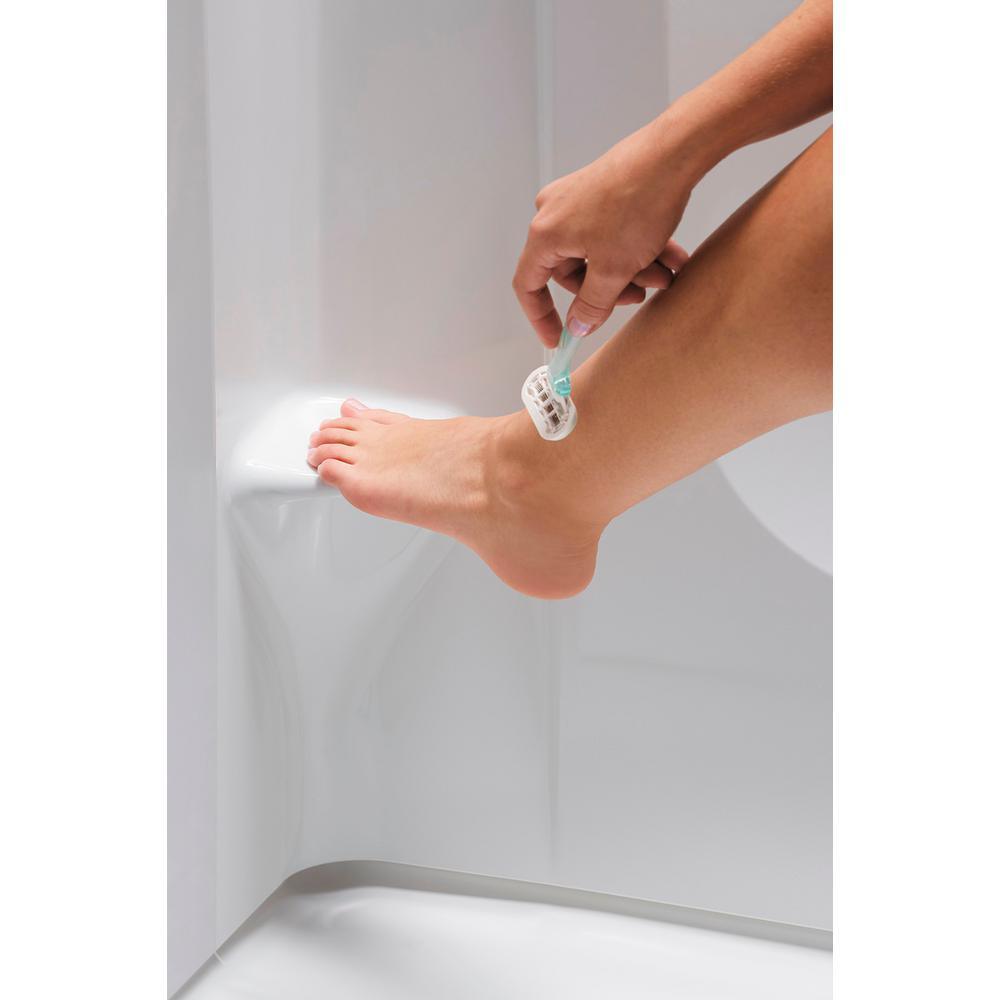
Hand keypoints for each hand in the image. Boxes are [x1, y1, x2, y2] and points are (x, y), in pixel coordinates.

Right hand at [513, 120, 697, 346]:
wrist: (673, 153)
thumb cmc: (638, 202)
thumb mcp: (613, 270)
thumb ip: (592, 304)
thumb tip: (578, 325)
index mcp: (546, 234)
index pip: (529, 286)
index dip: (542, 317)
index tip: (558, 338)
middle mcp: (554, 214)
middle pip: (572, 272)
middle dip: (608, 289)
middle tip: (637, 296)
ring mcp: (578, 200)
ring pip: (598, 254)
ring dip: (630, 271)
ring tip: (663, 275)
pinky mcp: (602, 191)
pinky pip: (612, 233)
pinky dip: (637, 249)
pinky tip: (669, 257)